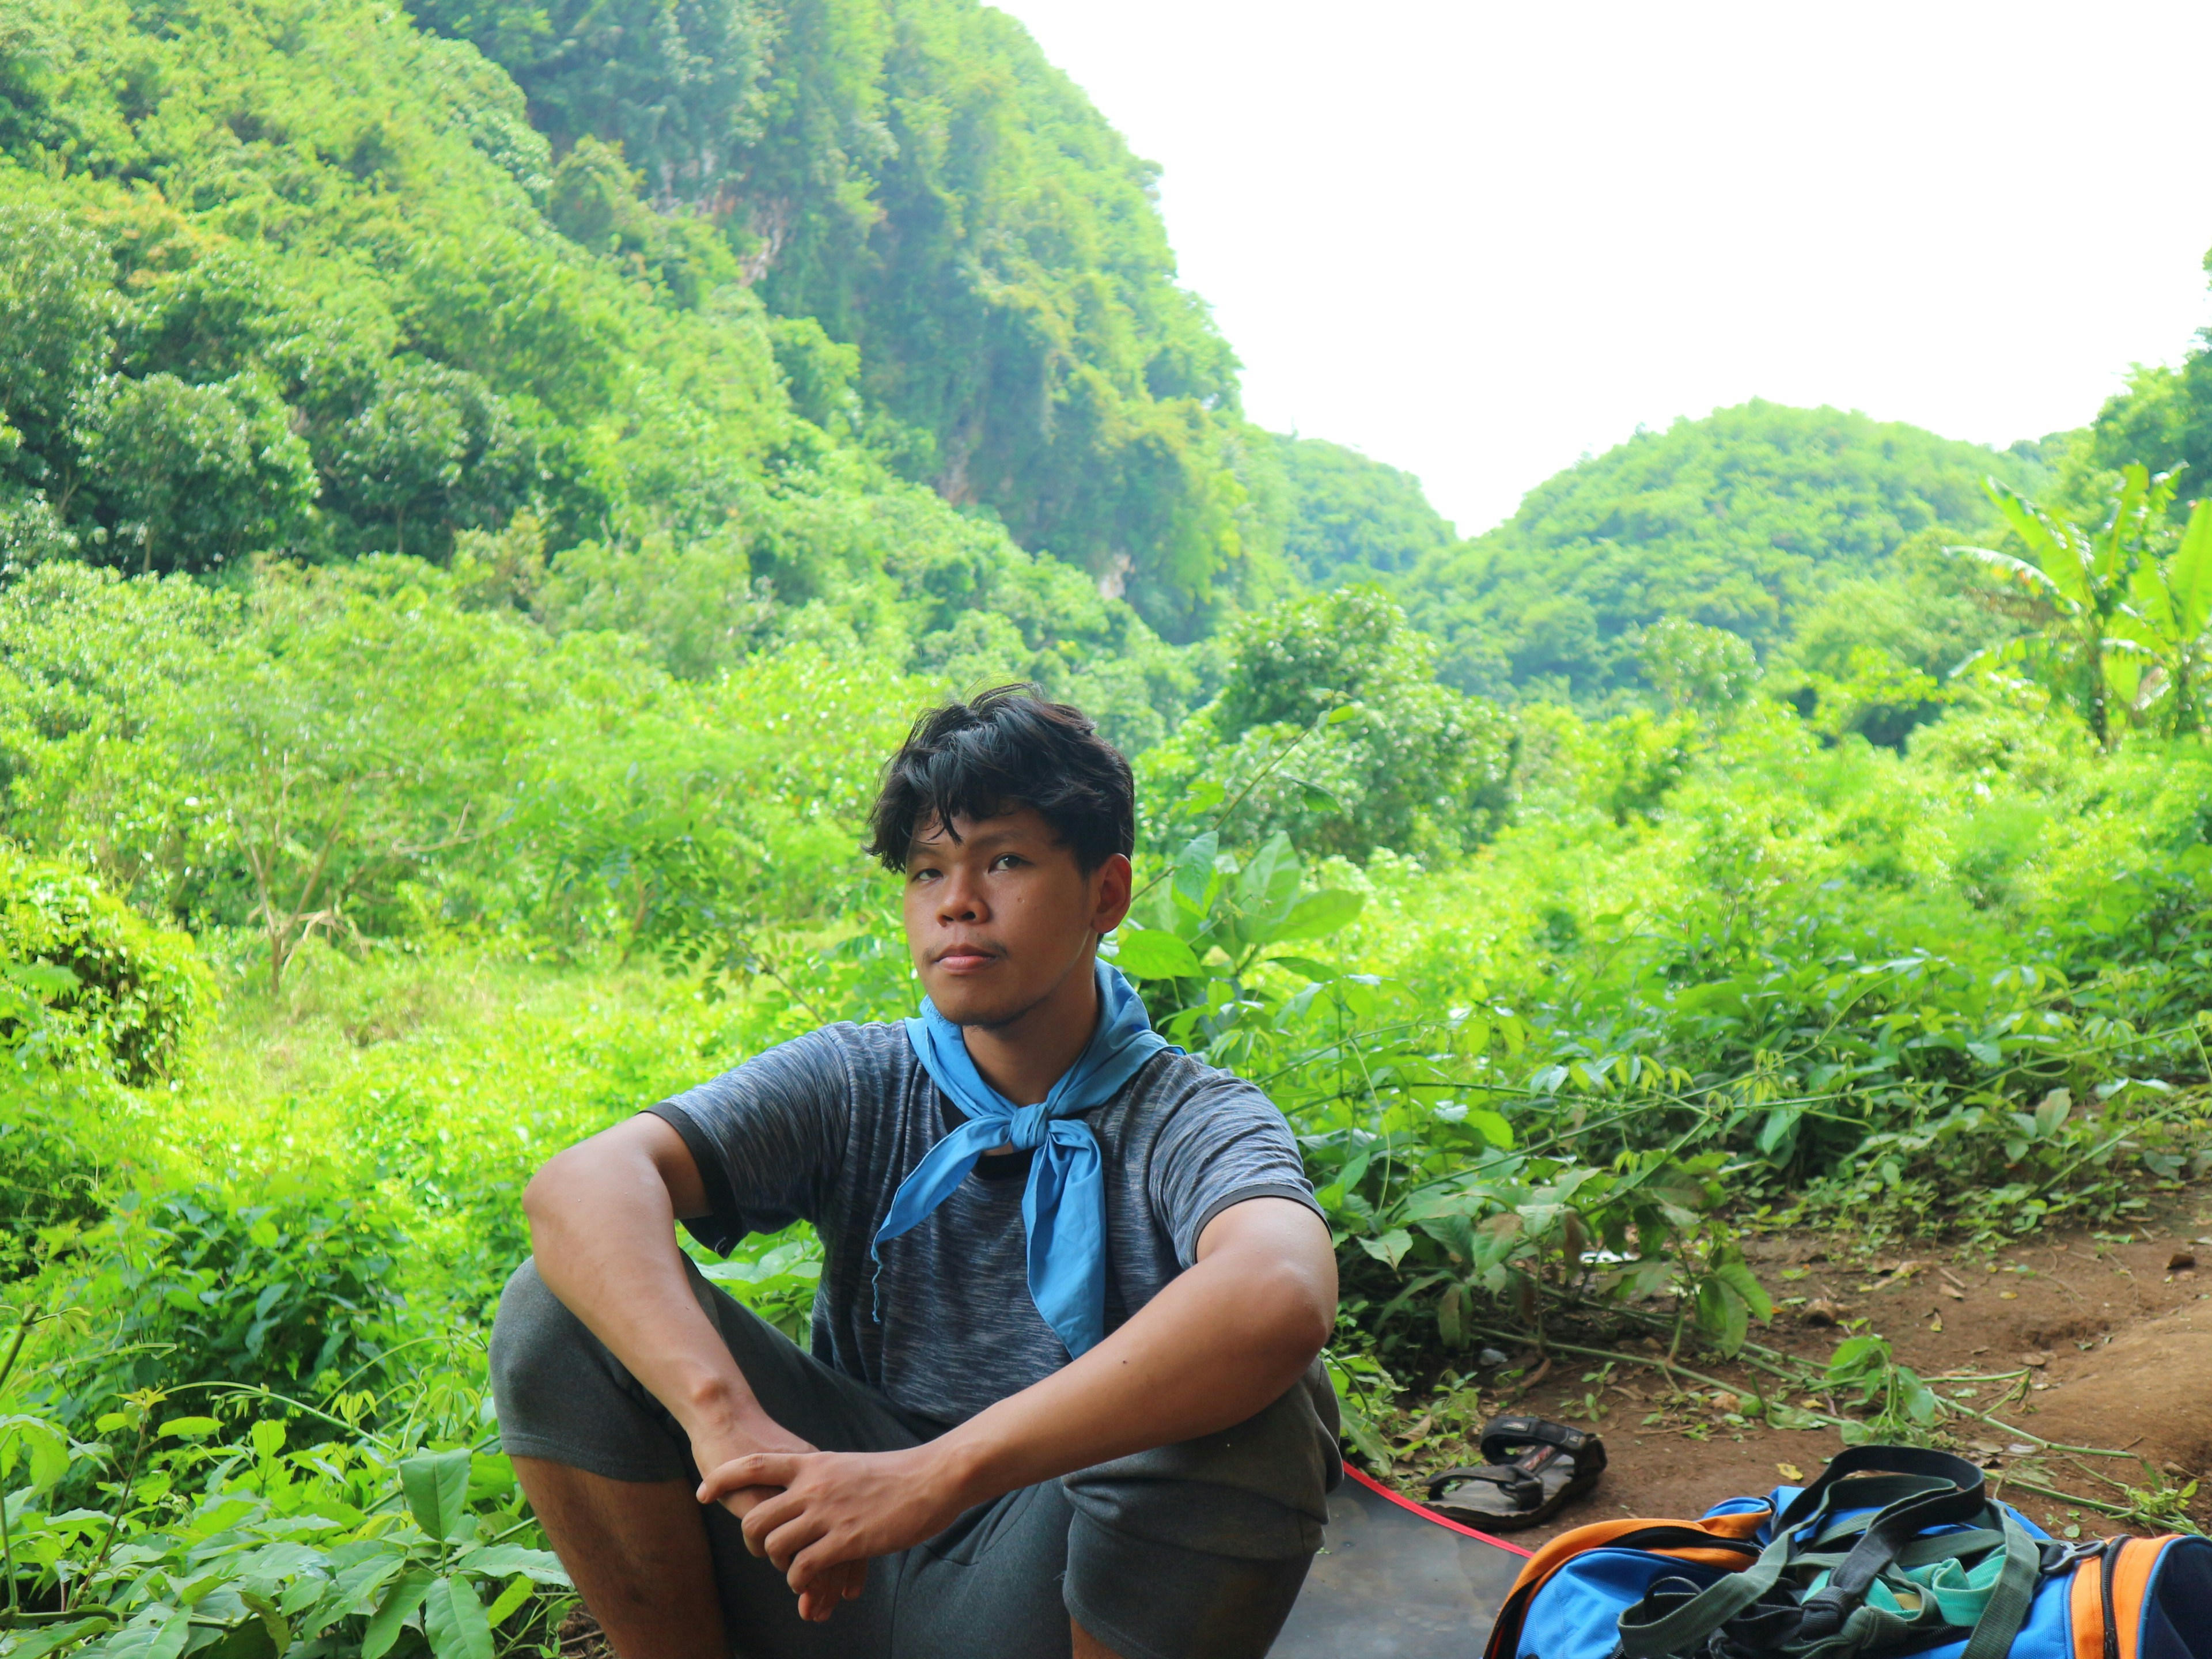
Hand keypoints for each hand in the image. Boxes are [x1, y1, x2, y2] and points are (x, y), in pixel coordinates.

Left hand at [698, 1444, 977, 1620]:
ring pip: (775, 1545)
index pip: (754, 1464)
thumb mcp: (848, 1467)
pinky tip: (809, 1584)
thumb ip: (823, 1478)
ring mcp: (828, 1513)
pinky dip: (799, 1581)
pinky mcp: (846, 1540)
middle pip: (756, 1516)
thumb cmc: (896, 1474)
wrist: (932, 1478)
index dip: (722, 1478)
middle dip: (749, 1540)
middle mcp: (814, 1486)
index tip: (702, 1492)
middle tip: (759, 1552)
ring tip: (794, 1571)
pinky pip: (803, 1568)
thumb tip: (804, 1492)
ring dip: (778, 1565)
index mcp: (813, 1463)